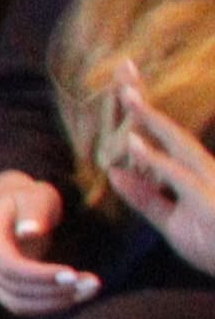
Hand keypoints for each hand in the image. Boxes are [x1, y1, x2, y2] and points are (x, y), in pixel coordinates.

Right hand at [0, 168, 99, 315]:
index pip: (9, 266)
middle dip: (55, 290)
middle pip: (14, 288)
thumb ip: (33, 212)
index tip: (74, 274)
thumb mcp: (36, 197)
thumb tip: (28, 233)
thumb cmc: (30, 200)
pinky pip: (22, 306)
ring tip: (89, 289)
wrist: (17, 209)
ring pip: (17, 303)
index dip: (40, 275)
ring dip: (55, 302)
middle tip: (94, 283)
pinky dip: (50, 304)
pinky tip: (77, 294)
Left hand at [111, 99, 214, 278]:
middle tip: (124, 70)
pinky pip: (180, 176)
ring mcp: (212, 185)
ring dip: (153, 121)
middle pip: (174, 131)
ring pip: (180, 146)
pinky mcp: (210, 202)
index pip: (168, 138)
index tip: (126, 83)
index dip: (147, 113)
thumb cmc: (213, 248)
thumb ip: (146, 199)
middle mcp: (208, 173)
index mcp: (198, 175)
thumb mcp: (173, 224)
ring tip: (127, 96)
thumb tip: (114, 173)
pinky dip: (157, 160)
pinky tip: (135, 144)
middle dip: (149, 103)